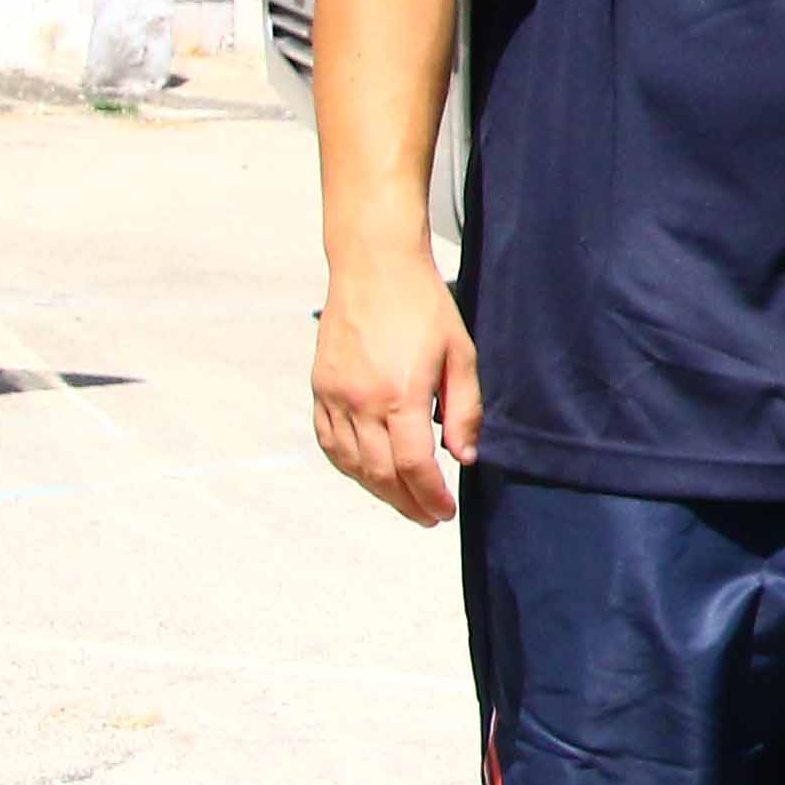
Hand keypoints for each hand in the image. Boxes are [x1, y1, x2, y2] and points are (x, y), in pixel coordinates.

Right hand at [311, 242, 479, 526]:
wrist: (374, 268)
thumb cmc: (424, 307)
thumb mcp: (461, 355)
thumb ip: (464, 410)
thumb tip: (464, 458)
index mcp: (400, 393)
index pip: (414, 465)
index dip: (430, 495)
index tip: (445, 512)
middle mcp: (361, 400)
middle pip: (380, 473)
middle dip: (407, 502)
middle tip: (429, 516)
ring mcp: (334, 395)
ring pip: (352, 463)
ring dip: (378, 490)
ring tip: (405, 501)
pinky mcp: (320, 387)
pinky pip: (330, 441)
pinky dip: (349, 466)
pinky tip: (369, 473)